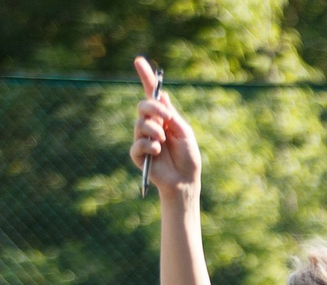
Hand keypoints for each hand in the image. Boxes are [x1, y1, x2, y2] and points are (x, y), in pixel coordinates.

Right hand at [130, 57, 201, 195]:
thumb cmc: (188, 158)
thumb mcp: (184, 133)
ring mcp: (142, 139)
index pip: (151, 95)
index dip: (146, 78)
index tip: (139, 60)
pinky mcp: (137, 154)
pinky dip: (150, 146)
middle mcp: (151, 126)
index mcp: (163, 118)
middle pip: (143, 106)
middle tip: (167, 118)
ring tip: (164, 141)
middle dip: (153, 109)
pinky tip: (158, 152)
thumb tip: (162, 96)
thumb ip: (172, 116)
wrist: (185, 181)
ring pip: (140, 124)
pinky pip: (139, 144)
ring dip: (154, 130)